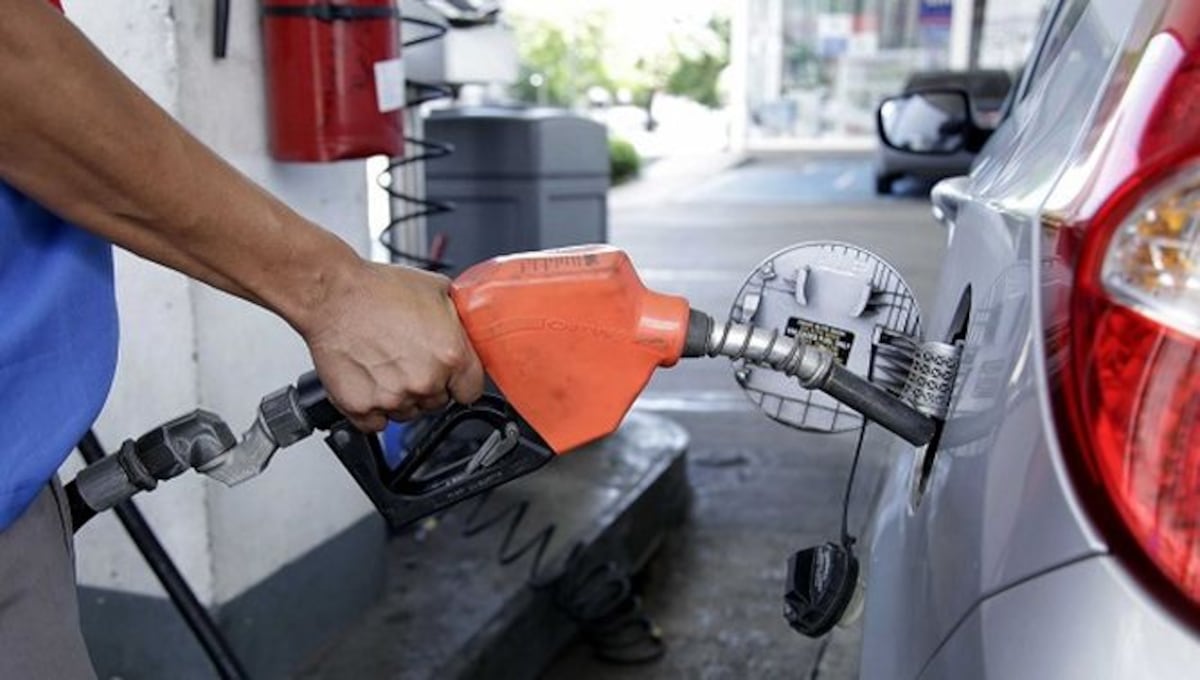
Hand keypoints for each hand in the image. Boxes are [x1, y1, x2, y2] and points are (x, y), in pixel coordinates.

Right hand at [300, 261, 484, 431]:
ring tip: (385, 364)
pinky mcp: (362, 408)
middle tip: (408, 358)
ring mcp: (393, 398)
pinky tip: (369, 380)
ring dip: (400, 395)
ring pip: (408, 412)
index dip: (460, 380)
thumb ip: (459, 321)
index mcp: (451, 355)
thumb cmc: (377, 289)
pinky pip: (376, 423)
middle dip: (428, 384)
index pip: (472, 390)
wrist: (331, 294)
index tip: (450, 375)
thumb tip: (467, 331)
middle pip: (439, 401)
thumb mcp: (437, 290)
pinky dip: (372, 408)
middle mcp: (425, 381)